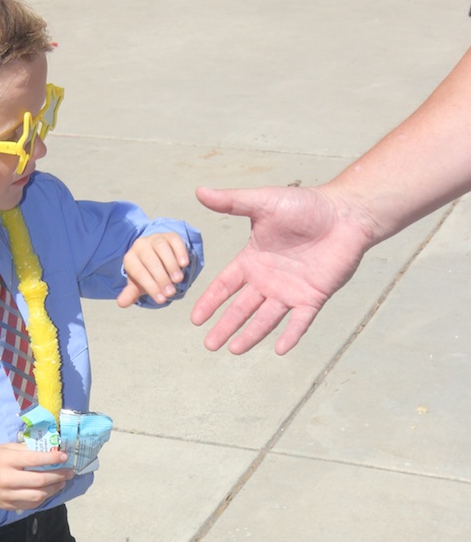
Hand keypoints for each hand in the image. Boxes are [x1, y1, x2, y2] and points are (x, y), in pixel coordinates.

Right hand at [0, 443, 72, 511]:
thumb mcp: (6, 448)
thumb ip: (26, 450)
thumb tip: (50, 450)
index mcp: (7, 461)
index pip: (35, 460)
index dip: (53, 459)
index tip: (65, 456)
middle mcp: (7, 480)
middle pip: (40, 481)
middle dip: (59, 476)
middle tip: (70, 472)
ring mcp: (7, 496)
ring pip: (38, 496)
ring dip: (54, 489)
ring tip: (62, 482)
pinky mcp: (7, 506)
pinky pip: (31, 504)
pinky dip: (43, 497)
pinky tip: (48, 491)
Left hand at [118, 232, 189, 307]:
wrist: (158, 258)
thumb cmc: (147, 274)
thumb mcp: (138, 285)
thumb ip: (131, 294)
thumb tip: (121, 303)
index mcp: (130, 259)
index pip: (138, 272)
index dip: (150, 286)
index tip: (161, 300)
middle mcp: (140, 245)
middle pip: (150, 260)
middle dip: (161, 278)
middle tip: (170, 293)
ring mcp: (155, 239)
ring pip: (162, 248)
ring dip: (170, 265)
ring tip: (177, 280)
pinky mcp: (170, 235)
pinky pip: (174, 240)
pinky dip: (180, 251)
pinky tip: (184, 264)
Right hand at [190, 184, 375, 353]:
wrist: (345, 214)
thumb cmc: (306, 205)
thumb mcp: (264, 202)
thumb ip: (232, 201)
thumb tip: (200, 191)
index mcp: (253, 261)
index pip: (225, 287)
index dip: (210, 302)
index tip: (196, 319)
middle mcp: (268, 281)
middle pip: (241, 309)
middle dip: (225, 327)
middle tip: (210, 345)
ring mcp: (290, 292)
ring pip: (265, 319)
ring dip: (250, 335)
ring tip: (235, 350)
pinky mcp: (313, 298)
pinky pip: (300, 321)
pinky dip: (291, 336)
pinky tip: (279, 349)